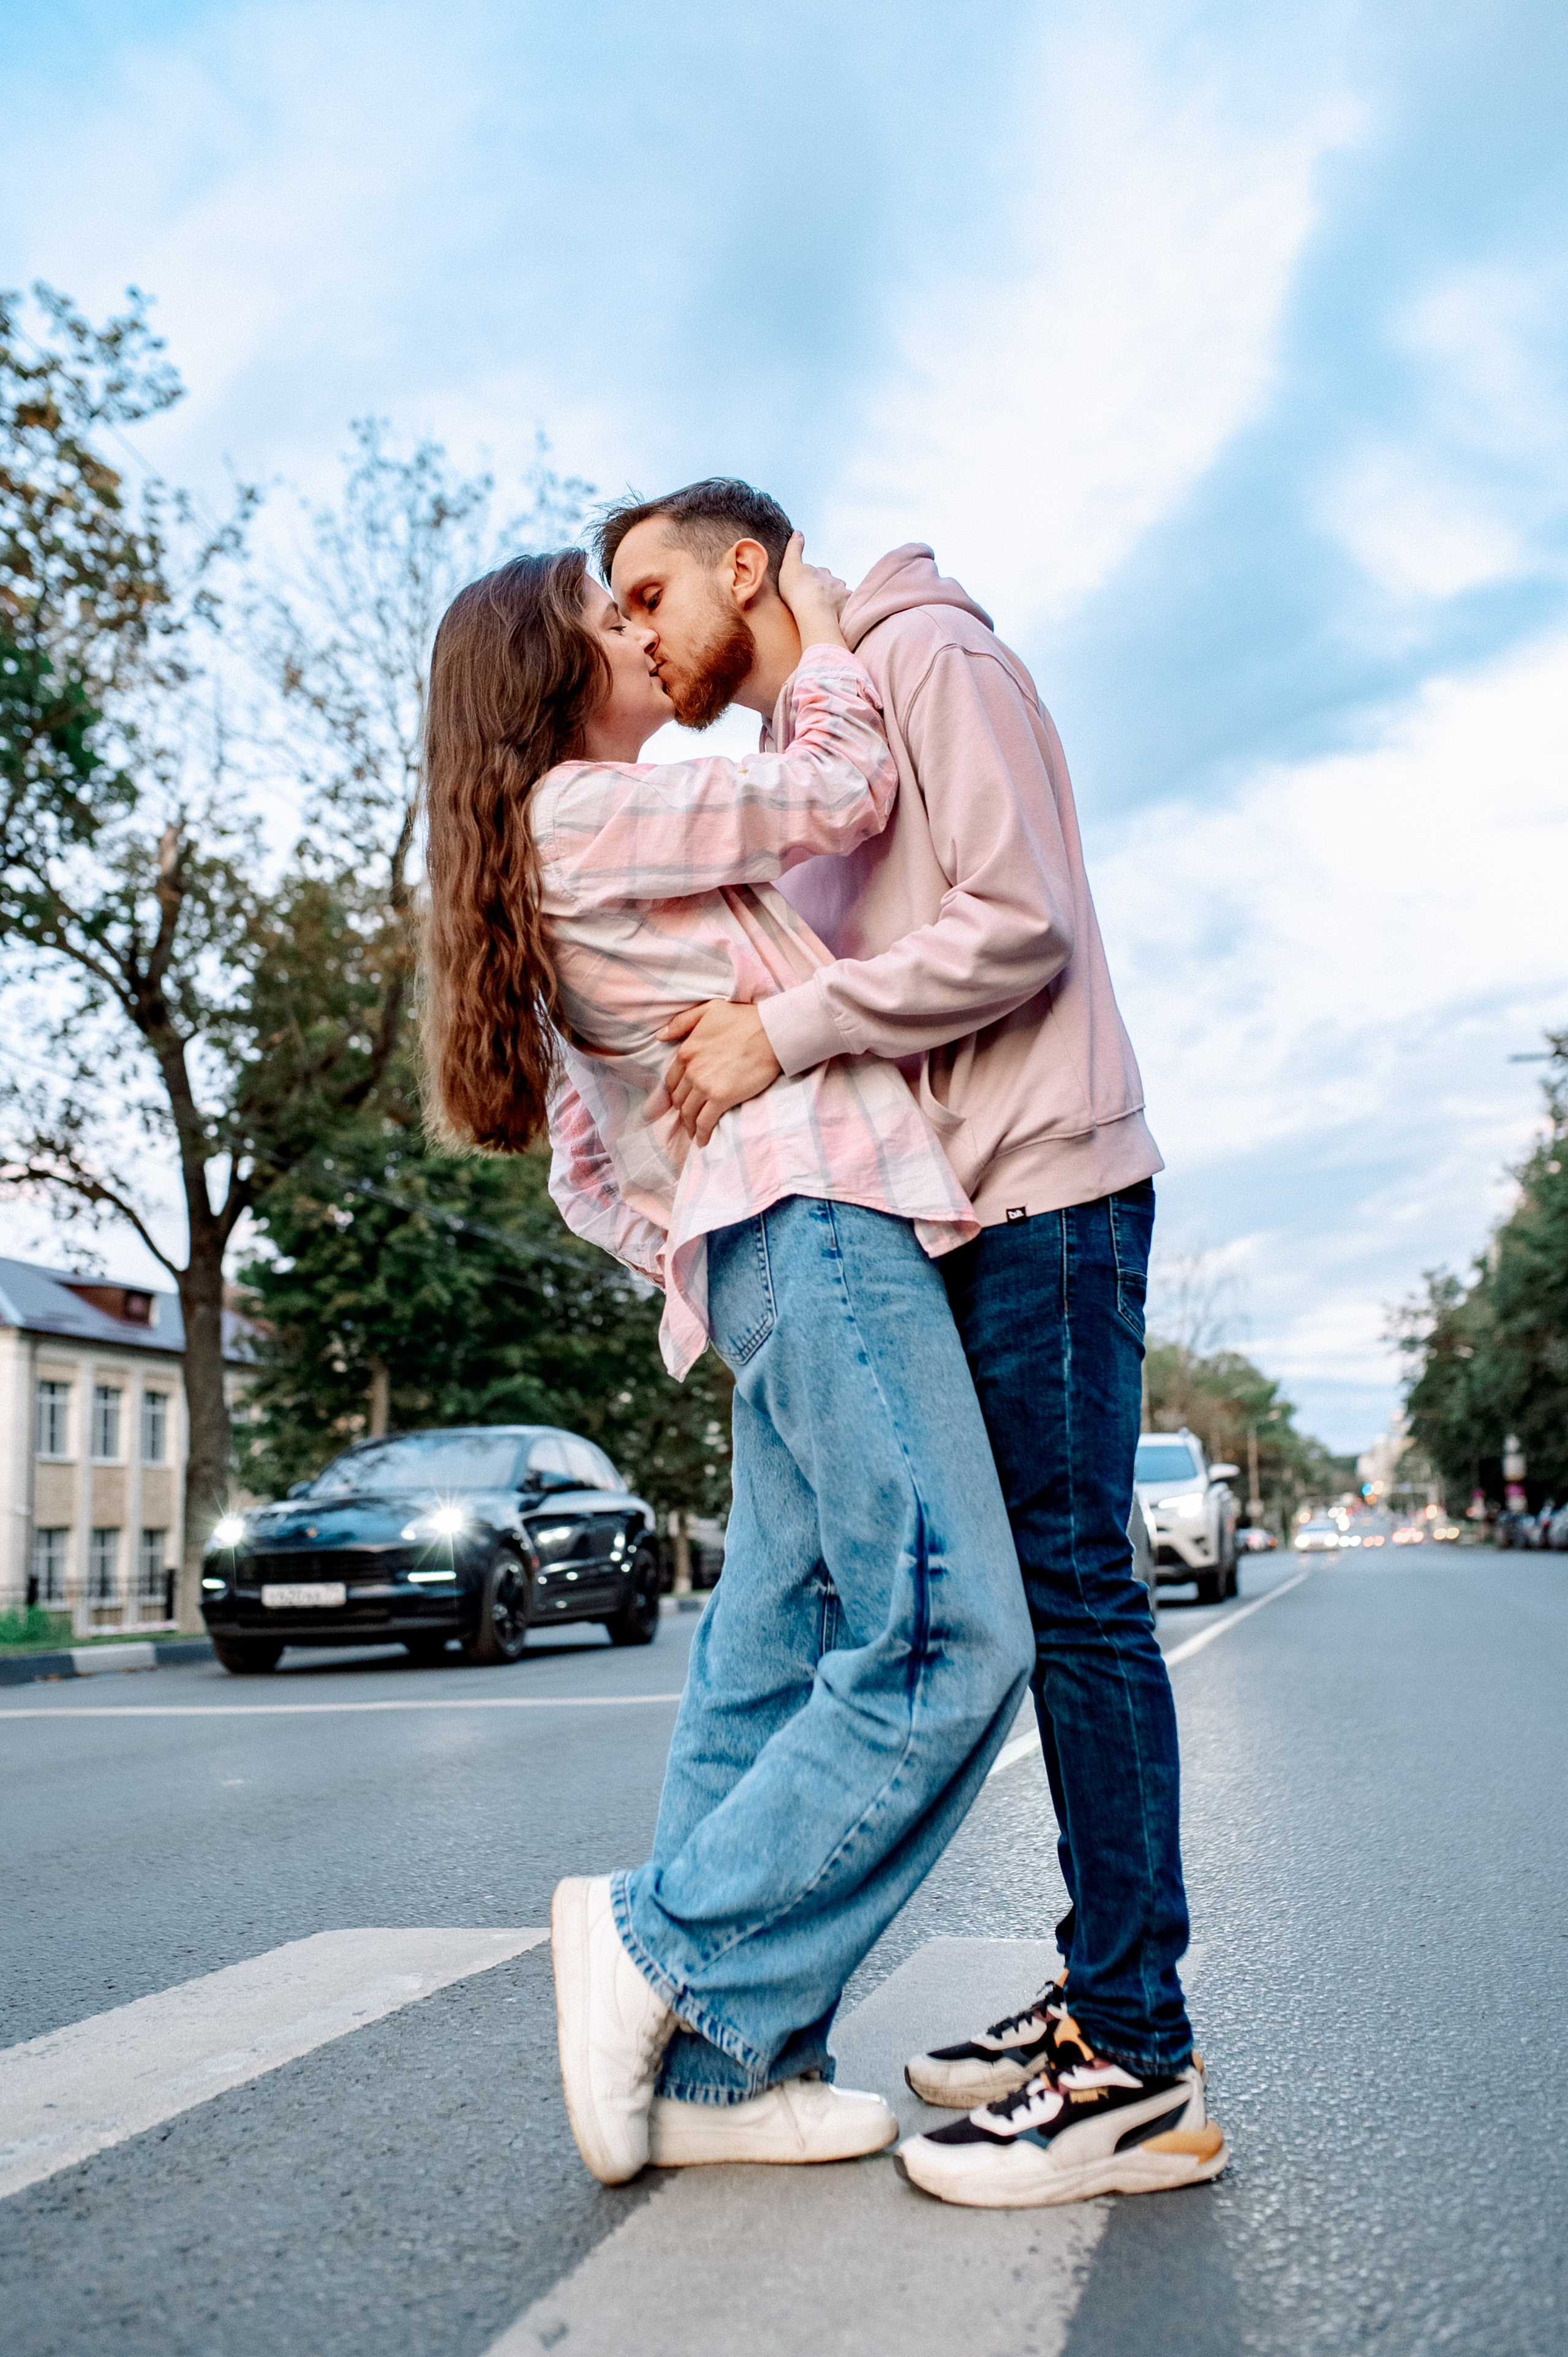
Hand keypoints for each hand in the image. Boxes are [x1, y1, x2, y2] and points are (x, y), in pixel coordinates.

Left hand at [658, 1000, 783, 1144]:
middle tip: (690, 1116)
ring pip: (689, 1112)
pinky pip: (705, 1122)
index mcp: (686, 1051)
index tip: (683, 1099)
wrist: (772, 1033)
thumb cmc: (744, 1019)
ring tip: (695, 1131)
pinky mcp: (721, 1098)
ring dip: (690, 1125)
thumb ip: (682, 1023)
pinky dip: (702, 1133)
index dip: (677, 1092)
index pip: (673, 1080)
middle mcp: (692, 1070)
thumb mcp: (709, 1010)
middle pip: (679, 1098)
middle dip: (682, 1109)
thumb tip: (660, 1035)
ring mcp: (705, 1085)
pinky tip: (703, 1140)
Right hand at [777, 530, 848, 650]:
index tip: (808, 586)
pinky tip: (839, 620)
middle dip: (828, 590)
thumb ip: (794, 549)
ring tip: (828, 613)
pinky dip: (844, 614)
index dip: (814, 578)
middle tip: (818, 600)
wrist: (814, 612)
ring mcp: (843, 597)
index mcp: (822, 572)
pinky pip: (848, 612)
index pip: (820, 573)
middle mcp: (835, 582)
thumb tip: (798, 532)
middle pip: (833, 585)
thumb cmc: (799, 590)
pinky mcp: (848, 611)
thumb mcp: (790, 565)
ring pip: (841, 597)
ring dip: (836, 602)